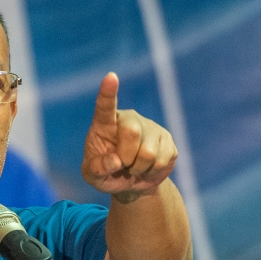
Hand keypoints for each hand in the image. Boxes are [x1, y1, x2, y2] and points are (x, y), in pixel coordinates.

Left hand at [81, 72, 177, 201]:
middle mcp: (129, 119)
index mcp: (105, 123)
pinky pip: (162, 160)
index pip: (105, 106)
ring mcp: (150, 127)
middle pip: (132, 132)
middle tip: (122, 165)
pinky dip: (152, 172)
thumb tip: (115, 161)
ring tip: (134, 167)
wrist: (130, 182)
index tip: (111, 77)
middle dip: (126, 157)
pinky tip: (147, 168)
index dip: (108, 92)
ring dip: (138, 168)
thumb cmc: (106, 173)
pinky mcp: (167, 140)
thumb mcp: (92, 176)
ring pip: (148, 152)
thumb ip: (96, 169)